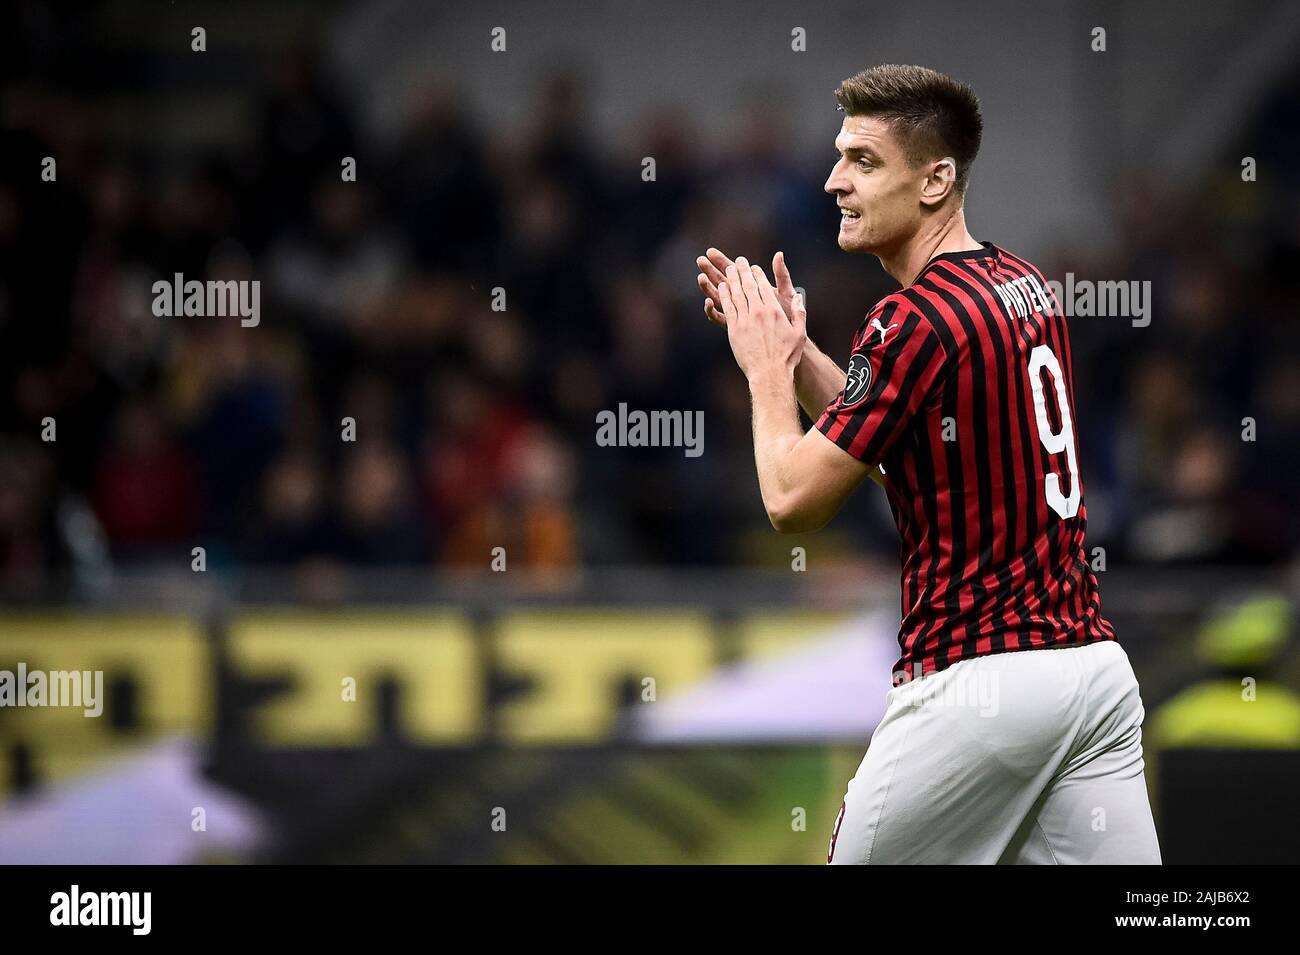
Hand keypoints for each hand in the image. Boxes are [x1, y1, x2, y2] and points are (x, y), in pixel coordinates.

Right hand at [697, 248, 798, 327]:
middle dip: (710, 270)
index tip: (710, 252)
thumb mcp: (786, 293)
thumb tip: (778, 254)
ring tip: (701, 277)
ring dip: (707, 288)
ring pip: (717, 298)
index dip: (721, 261)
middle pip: (722, 282)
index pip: (734, 272)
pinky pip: (719, 317)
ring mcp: (737, 312)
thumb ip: (781, 275)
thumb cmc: (788, 316)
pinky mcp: (734, 326)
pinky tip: (707, 302)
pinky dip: (712, 310)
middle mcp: (742, 299)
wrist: (788, 340)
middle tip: (700, 260)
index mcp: (752, 288)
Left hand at [718, 257, 806, 380]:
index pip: (764, 286)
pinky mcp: (734, 330)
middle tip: (739, 261)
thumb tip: (799, 297)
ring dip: (732, 279)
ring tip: (728, 270)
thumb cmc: (787, 356)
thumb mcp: (799, 332)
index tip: (753, 267)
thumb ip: (799, 312)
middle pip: (748, 286)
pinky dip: (724, 295)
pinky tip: (722, 287)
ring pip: (736, 294)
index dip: (757, 274)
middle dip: (743, 271)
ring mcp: (745, 320)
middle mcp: (759, 312)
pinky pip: (728, 308)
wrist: (770, 373)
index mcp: (775, 310)